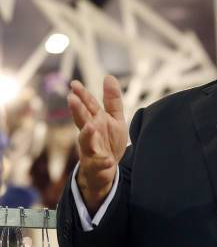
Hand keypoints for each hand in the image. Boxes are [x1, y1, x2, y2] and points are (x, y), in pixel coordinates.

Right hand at [67, 75, 127, 214]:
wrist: (106, 170)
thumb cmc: (108, 141)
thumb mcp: (114, 119)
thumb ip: (112, 100)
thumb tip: (108, 76)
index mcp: (95, 121)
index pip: (88, 106)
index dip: (82, 95)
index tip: (74, 84)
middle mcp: (90, 134)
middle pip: (83, 121)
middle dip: (78, 111)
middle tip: (72, 99)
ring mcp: (91, 150)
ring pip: (86, 142)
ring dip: (87, 134)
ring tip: (90, 126)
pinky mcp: (97, 166)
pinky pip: (100, 164)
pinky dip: (103, 162)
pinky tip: (108, 161)